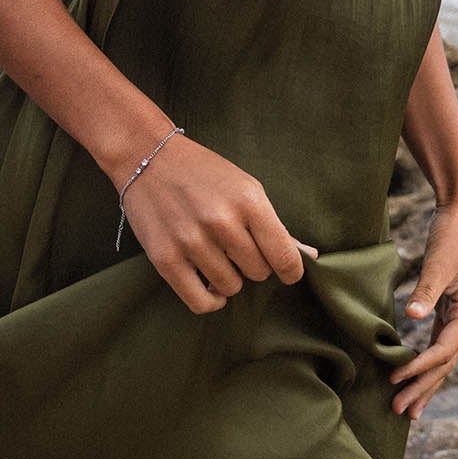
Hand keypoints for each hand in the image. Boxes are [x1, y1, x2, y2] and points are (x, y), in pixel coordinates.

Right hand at [119, 133, 318, 313]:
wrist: (147, 157)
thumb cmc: (204, 173)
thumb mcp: (246, 188)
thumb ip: (275, 226)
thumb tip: (310, 255)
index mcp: (248, 201)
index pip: (284, 257)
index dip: (290, 270)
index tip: (287, 271)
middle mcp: (221, 222)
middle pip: (258, 272)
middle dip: (253, 264)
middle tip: (238, 248)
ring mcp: (191, 241)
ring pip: (231, 287)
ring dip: (229, 278)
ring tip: (218, 256)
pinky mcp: (165, 258)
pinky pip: (200, 302)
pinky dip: (211, 300)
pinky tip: (211, 286)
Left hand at [388, 206, 457, 419]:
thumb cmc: (451, 237)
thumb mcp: (438, 263)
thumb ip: (426, 290)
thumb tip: (413, 314)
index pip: (443, 351)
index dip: (419, 368)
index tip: (395, 380)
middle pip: (445, 365)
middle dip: (423, 389)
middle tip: (399, 412)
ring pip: (443, 360)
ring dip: (426, 384)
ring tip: (408, 409)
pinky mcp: (450, 310)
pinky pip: (439, 346)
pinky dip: (426, 363)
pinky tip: (414, 375)